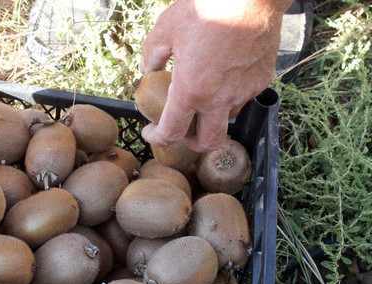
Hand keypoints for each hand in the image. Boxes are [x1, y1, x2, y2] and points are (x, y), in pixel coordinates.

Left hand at [140, 0, 291, 151]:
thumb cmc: (207, 7)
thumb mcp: (166, 28)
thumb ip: (152, 54)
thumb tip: (148, 69)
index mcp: (192, 90)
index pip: (172, 132)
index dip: (157, 138)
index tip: (151, 133)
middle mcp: (220, 98)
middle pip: (208, 142)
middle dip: (191, 143)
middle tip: (182, 130)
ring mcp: (244, 91)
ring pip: (227, 119)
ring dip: (212, 117)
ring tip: (202, 96)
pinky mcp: (262, 80)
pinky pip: (244, 98)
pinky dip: (230, 96)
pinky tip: (222, 76)